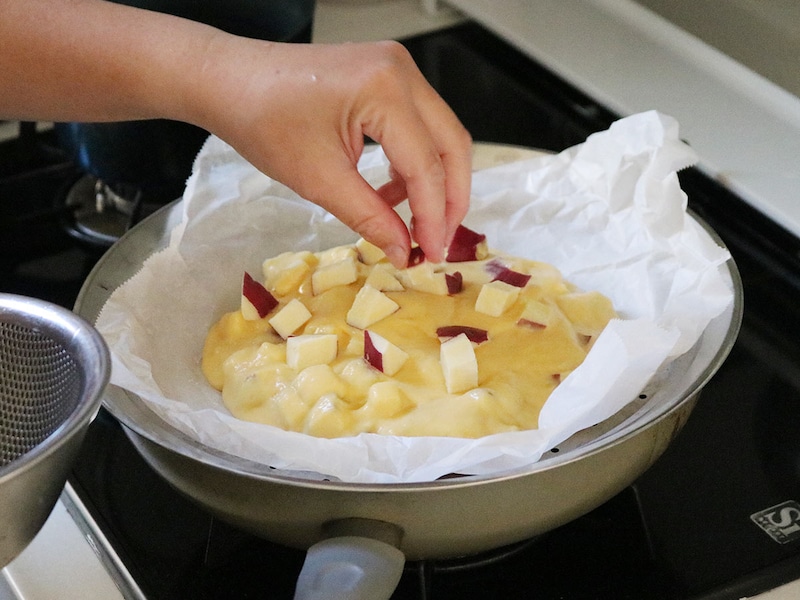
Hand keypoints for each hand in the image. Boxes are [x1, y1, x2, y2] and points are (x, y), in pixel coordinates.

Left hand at [191, 37, 471, 265]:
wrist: (229, 82)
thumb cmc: (262, 122)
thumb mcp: (319, 179)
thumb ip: (370, 216)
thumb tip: (404, 251)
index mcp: (386, 90)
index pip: (426, 165)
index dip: (433, 217)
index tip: (431, 255)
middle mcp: (402, 71)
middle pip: (451, 144)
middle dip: (450, 199)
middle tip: (438, 242)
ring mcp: (396, 69)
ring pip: (439, 135)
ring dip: (433, 182)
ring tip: (414, 224)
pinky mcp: (385, 76)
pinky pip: (417, 125)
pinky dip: (412, 162)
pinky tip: (392, 193)